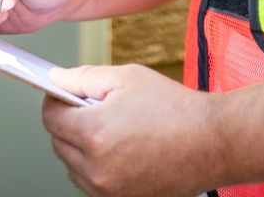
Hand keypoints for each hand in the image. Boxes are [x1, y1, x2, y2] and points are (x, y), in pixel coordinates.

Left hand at [42, 64, 218, 196]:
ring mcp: (109, 190)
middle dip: (69, 123)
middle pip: (59, 143)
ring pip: (73, 167)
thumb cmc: (175, 109)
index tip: (62, 95)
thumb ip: (84, 78)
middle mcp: (97, 168)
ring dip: (81, 148)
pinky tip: (119, 150)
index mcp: (94, 133)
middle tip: (92, 108)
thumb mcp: (127, 78)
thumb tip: (56, 81)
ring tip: (111, 130)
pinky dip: (97, 167)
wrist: (213, 143)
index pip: (50, 118)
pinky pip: (92, 184)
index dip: (54, 101)